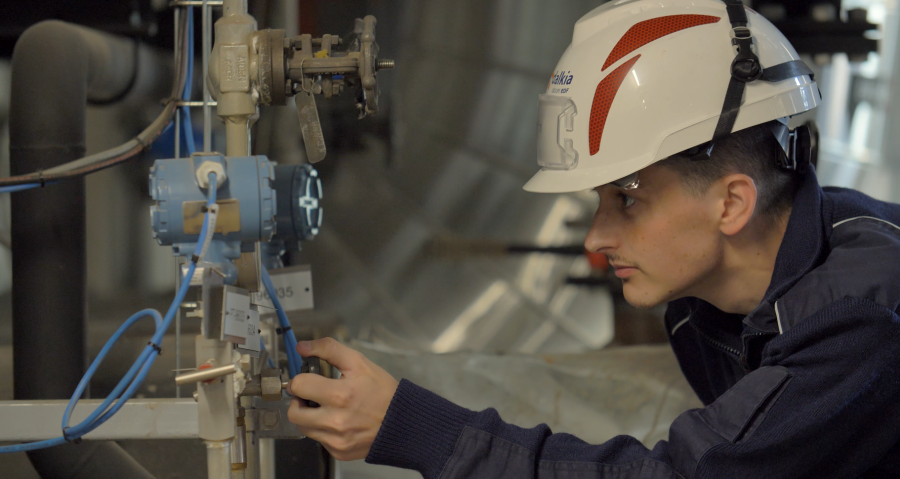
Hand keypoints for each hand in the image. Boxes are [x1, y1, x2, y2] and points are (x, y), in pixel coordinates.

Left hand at [287, 338, 399, 460]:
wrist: (403, 423)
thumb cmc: (383, 392)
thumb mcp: (359, 363)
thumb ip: (329, 349)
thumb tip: (302, 347)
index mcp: (339, 395)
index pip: (298, 385)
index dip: (300, 380)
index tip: (307, 380)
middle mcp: (334, 421)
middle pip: (293, 413)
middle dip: (299, 401)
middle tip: (311, 395)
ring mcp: (336, 440)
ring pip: (303, 428)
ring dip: (309, 416)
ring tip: (326, 408)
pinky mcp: (338, 451)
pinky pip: (319, 440)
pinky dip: (323, 430)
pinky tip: (339, 422)